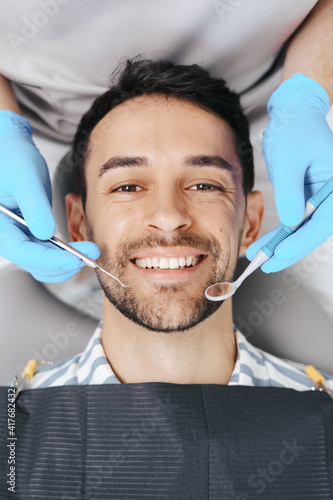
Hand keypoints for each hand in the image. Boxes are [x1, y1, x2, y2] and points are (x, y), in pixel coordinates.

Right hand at [0, 111, 99, 281]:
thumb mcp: (24, 178)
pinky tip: (81, 249)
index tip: (77, 258)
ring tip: (89, 252)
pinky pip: (47, 253)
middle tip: (91, 254)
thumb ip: (34, 207)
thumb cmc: (11, 158)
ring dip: (67, 262)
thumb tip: (46, 233)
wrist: (11, 150)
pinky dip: (64, 255)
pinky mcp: (31, 234)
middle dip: (65, 263)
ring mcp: (19, 237)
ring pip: (43, 264)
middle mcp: (7, 236)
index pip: (25, 252)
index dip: (53, 260)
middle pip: (35, 264)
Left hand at [247, 73, 332, 271]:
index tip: (279, 255)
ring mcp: (320, 198)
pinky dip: (281, 233)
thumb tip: (292, 223)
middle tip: (266, 263)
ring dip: (282, 244)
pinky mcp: (307, 198)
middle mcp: (332, 195)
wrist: (294, 114)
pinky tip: (265, 243)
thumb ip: (291, 191)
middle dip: (290, 249)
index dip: (301, 243)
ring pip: (304, 229)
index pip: (323, 222)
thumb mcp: (289, 158)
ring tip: (258, 255)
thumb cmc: (296, 128)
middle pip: (314, 231)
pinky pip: (296, 221)